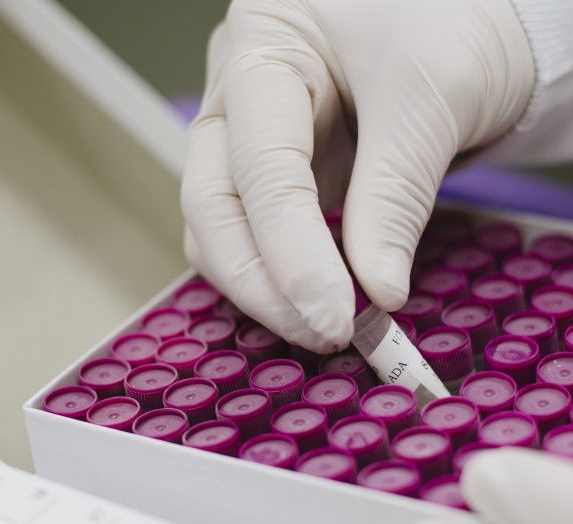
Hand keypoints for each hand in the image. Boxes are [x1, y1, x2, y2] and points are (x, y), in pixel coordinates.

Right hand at [181, 0, 534, 352]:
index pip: (259, 168)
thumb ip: (395, 195)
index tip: (334, 317)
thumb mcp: (432, 95)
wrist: (471, 11)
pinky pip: (257, 237)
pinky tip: (317, 302)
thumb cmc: (452, 15)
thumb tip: (375, 293)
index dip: (292, 255)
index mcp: (263, 51)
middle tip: (322, 333)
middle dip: (260, 284)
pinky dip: (282, 278)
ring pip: (221, 232)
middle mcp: (239, 98)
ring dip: (264, 290)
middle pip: (212, 208)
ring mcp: (251, 141)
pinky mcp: (277, 176)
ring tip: (325, 326)